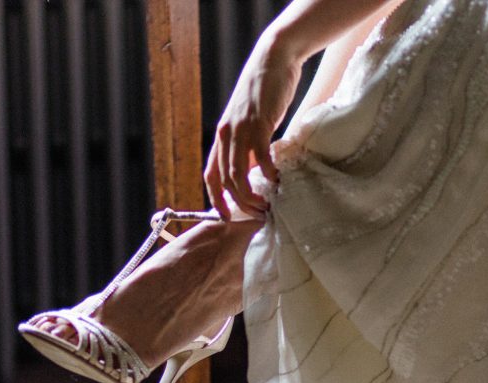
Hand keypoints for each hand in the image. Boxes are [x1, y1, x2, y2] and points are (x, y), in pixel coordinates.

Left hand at [204, 33, 300, 218]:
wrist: (273, 60)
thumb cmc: (264, 91)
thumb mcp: (250, 122)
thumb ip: (249, 144)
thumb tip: (256, 169)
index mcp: (221, 137)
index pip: (211, 175)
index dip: (216, 199)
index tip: (226, 217)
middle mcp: (226, 136)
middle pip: (225, 181)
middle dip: (240, 204)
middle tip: (256, 215)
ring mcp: (241, 130)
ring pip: (238, 175)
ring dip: (252, 195)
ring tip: (265, 205)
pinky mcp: (259, 124)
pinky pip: (260, 158)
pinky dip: (267, 174)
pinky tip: (276, 180)